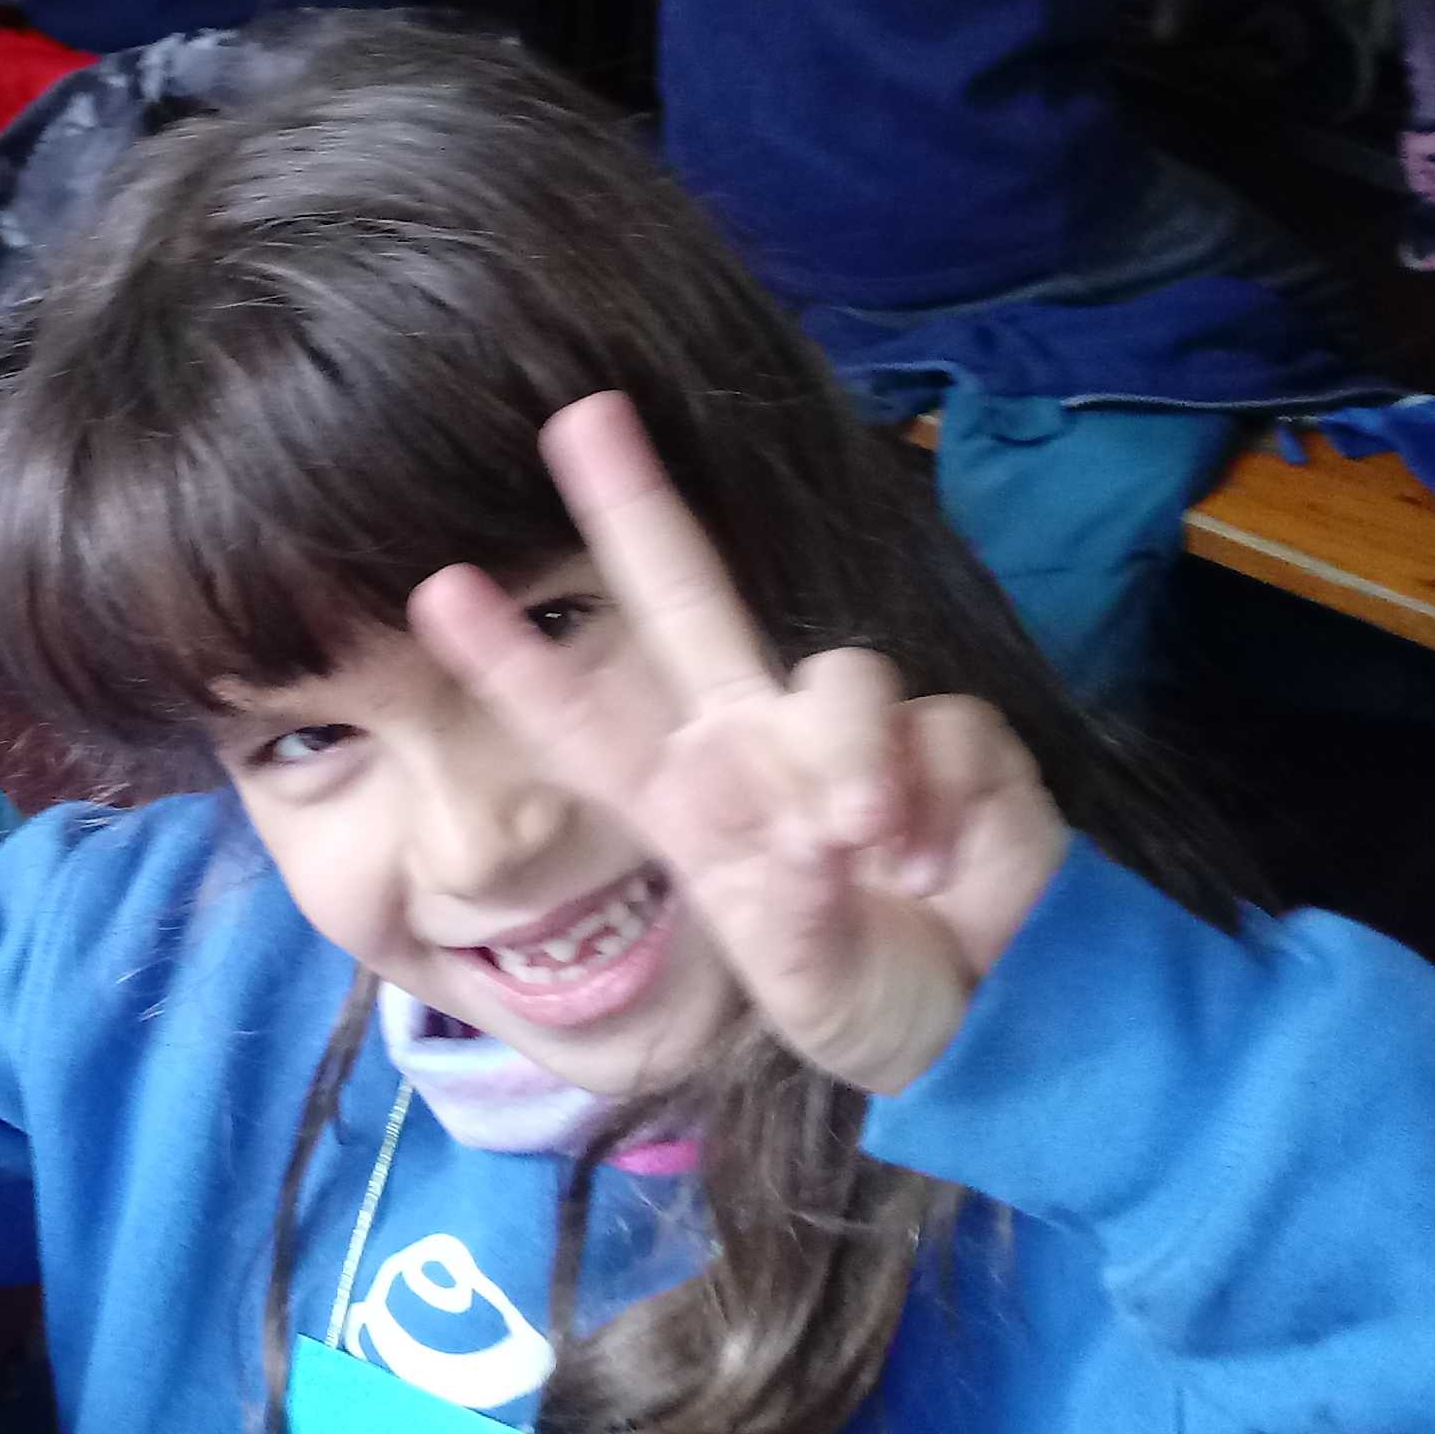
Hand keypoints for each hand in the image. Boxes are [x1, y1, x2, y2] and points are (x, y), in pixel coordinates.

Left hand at [407, 395, 1068, 1096]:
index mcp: (689, 801)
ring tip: (868, 848)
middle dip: (635, 505)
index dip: (517, 663)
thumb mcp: (811, 990)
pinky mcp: (952, 736)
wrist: (994, 1017)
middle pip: (684, 599)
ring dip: (853, 760)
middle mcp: (756, 741)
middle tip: (582, 416)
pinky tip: (947, 866)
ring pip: (841, 678)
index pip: (583, 724)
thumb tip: (806, 842)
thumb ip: (796, 921)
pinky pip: (944, 731)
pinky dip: (947, 804)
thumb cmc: (863, 996)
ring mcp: (851, 731)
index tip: (440, 594)